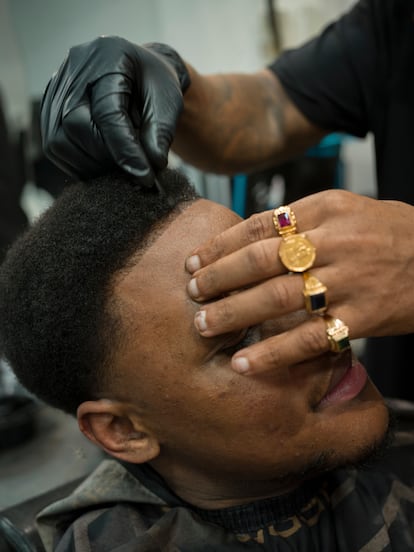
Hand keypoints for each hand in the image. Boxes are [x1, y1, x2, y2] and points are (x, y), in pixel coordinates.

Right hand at [40, 36, 189, 185]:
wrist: (138, 74)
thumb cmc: (154, 85)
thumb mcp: (168, 103)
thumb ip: (161, 133)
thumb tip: (151, 166)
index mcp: (107, 57)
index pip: (108, 111)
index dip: (125, 149)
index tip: (145, 176)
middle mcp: (74, 70)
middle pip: (76, 126)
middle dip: (107, 158)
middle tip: (135, 171)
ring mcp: (55, 91)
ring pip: (59, 142)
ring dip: (93, 166)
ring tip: (121, 166)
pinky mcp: (49, 112)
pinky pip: (56, 149)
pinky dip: (81, 165)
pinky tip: (104, 163)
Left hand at [185, 190, 413, 373]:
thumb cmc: (387, 232)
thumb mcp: (345, 209)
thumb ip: (299, 221)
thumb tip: (246, 238)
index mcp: (325, 209)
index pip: (259, 225)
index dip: (220, 245)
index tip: (194, 261)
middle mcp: (334, 241)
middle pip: (261, 261)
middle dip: (219, 278)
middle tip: (191, 294)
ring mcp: (349, 280)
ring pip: (278, 298)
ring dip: (235, 313)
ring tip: (204, 325)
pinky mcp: (362, 317)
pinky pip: (309, 338)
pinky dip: (273, 353)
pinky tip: (244, 363)